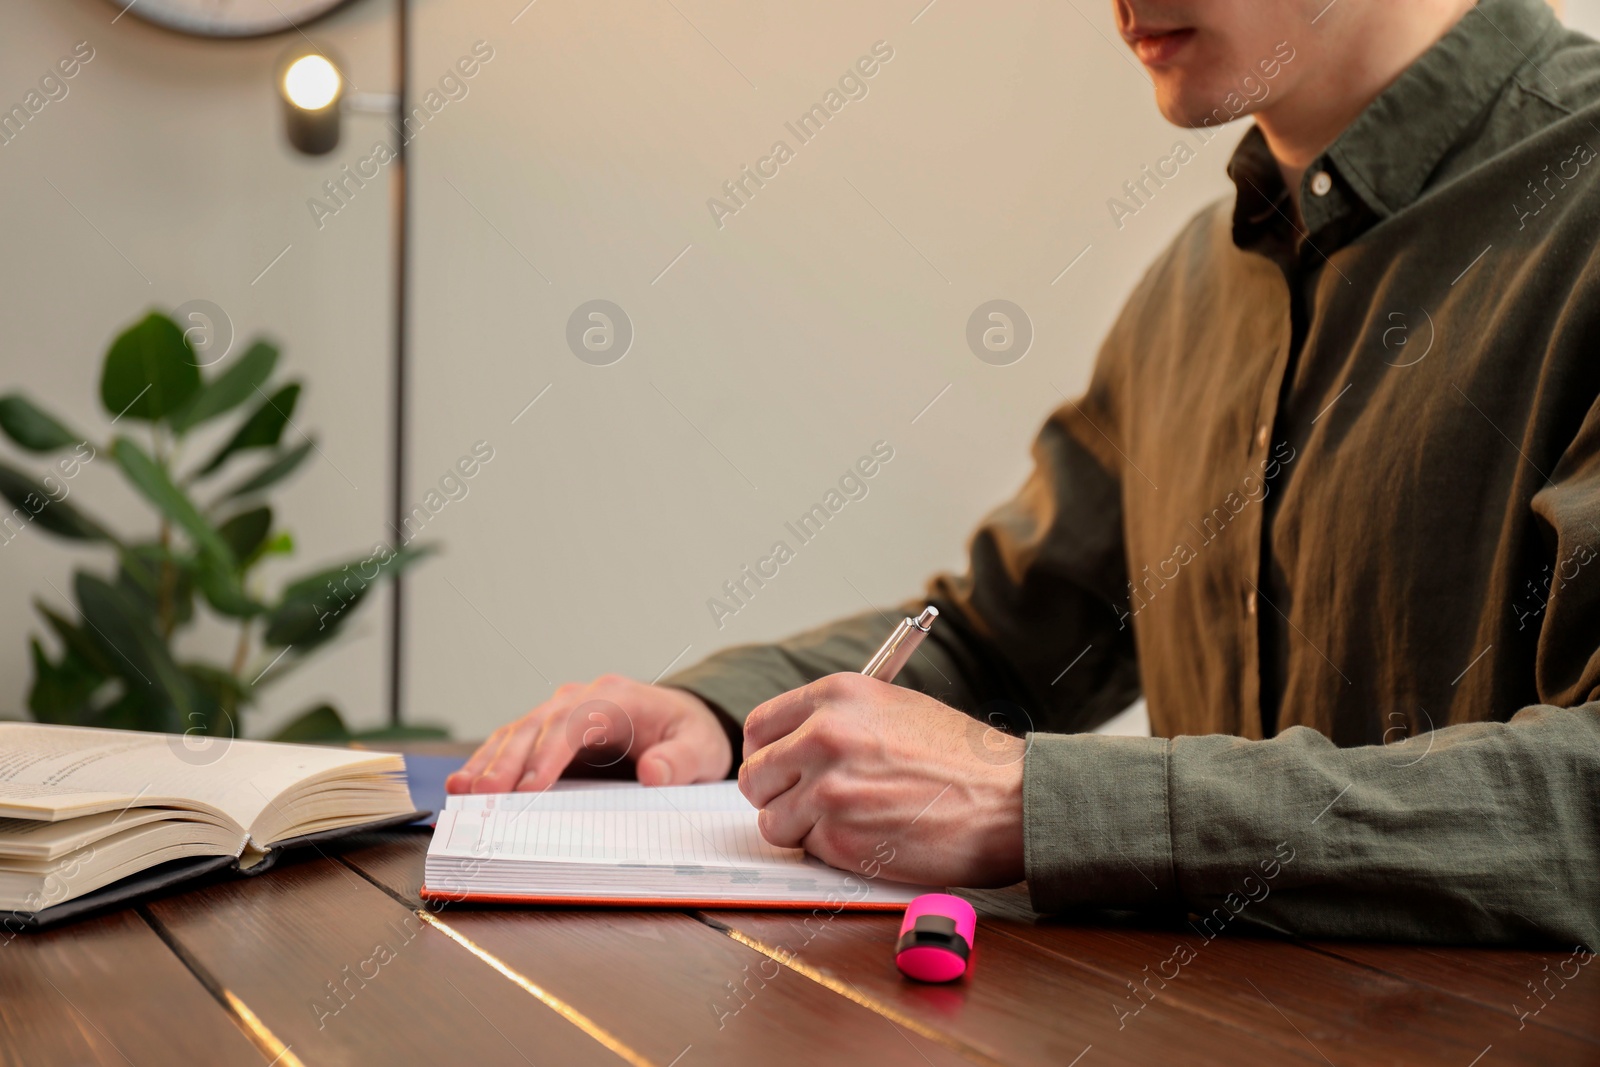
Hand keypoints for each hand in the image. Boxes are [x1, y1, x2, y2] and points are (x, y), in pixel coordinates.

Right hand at [445, 676, 732, 792]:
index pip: (576, 722)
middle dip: (508, 760)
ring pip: (518, 732)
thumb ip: (680, 761)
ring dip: (489, 761)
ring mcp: (563, 712)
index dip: (550, 754)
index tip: (530, 787)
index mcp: (618, 697)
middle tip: (482, 794)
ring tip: (462, 791)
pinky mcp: (551, 731)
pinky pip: (515, 743)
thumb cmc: (691, 735)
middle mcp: (583, 698)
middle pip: (537, 725)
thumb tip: (653, 774)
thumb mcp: (701, 750)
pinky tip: (466, 783)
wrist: (684, 723)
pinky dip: (490, 762)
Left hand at [738, 673, 1025, 887]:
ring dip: (801, 828)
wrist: (1009, 800)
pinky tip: (868, 837)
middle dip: (778, 794)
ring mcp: (829, 789)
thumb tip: (790, 743)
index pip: (759, 728)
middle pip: (756, 776)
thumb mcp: (893, 708)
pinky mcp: (840, 837)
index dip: (767, 755)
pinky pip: (805, 849)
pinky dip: (829, 851)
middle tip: (812, 803)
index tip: (780, 770)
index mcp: (836, 696)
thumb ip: (836, 719)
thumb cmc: (961, 758)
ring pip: (773, 820)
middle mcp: (824, 736)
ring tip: (848, 821)